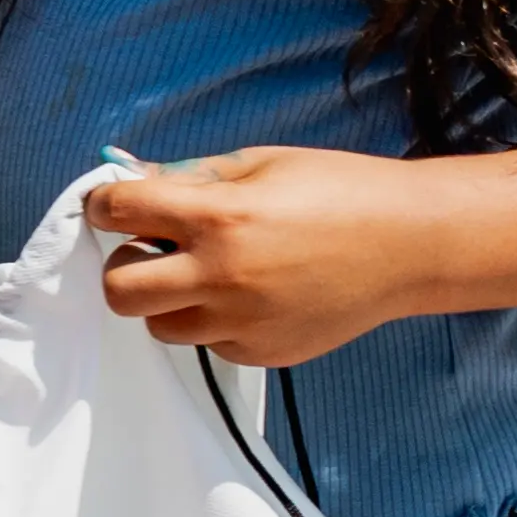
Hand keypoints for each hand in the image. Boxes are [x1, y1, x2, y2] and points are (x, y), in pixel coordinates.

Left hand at [89, 148, 424, 369]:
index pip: (119, 211)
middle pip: (120, 290)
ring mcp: (242, 322)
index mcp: (219, 216)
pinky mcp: (262, 353)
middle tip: (151, 249)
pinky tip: (253, 295)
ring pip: (160, 326)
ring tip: (206, 275)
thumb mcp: (264, 163)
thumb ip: (194, 176)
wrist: (411, 246)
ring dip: (168, 298)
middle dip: (123, 264)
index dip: (105, 203)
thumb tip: (135, 181)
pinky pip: (210, 344)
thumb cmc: (341, 190)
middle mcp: (222, 275)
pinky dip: (215, 321)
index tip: (112, 205)